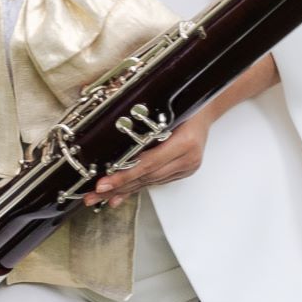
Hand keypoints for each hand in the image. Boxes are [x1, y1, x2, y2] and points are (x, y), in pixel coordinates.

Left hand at [87, 110, 210, 204]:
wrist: (206, 108)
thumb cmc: (184, 105)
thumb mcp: (163, 110)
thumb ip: (142, 128)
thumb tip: (111, 136)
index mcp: (184, 143)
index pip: (148, 164)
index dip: (124, 176)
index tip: (103, 184)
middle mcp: (188, 159)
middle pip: (147, 176)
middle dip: (118, 187)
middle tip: (95, 194)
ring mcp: (187, 167)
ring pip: (150, 181)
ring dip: (125, 189)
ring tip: (102, 196)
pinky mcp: (183, 170)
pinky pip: (156, 180)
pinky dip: (137, 186)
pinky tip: (121, 195)